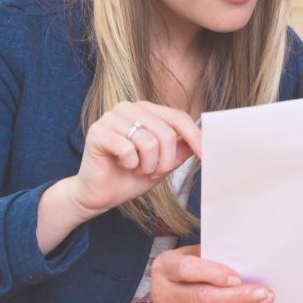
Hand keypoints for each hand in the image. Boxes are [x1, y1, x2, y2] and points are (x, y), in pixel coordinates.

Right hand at [69, 101, 201, 217]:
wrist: (99, 195)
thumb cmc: (129, 176)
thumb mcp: (163, 163)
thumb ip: (180, 149)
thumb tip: (204, 140)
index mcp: (145, 109)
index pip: (177, 117)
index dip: (194, 137)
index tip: (205, 156)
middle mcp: (129, 108)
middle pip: (166, 133)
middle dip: (164, 161)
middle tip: (151, 171)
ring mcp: (111, 117)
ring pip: (149, 142)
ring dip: (146, 165)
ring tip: (135, 168)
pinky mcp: (98, 131)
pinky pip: (128, 149)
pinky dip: (130, 164)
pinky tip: (120, 164)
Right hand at [150, 245, 273, 302]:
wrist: (168, 286)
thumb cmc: (188, 265)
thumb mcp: (194, 252)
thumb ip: (213, 255)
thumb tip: (245, 260)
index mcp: (164, 267)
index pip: (187, 270)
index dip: (213, 274)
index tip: (237, 277)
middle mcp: (163, 294)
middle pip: (202, 297)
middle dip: (237, 296)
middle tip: (262, 291)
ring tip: (263, 302)